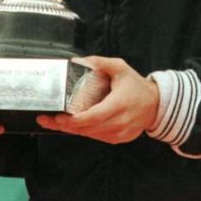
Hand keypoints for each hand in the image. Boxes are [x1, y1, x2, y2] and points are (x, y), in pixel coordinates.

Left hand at [36, 56, 158, 143]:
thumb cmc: (136, 86)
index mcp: (118, 106)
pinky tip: (70, 125)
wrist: (156, 105)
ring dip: (71, 129)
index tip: (57, 117)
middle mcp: (118, 123)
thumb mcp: (119, 67)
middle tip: (44, 119)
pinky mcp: (117, 139)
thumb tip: (76, 61)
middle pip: (86, 129)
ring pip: (89, 134)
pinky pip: (96, 136)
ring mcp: (118, 134)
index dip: (73, 120)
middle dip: (63, 125)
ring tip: (52, 121)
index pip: (92, 117)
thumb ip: (99, 62)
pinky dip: (83, 131)